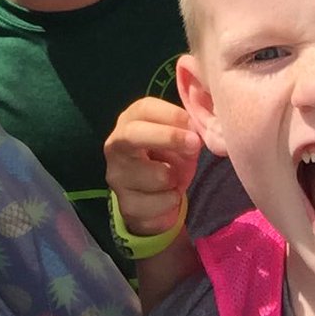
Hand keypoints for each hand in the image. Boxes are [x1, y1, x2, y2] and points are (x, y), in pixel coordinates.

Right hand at [104, 97, 200, 236]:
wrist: (153, 200)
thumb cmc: (167, 158)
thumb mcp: (177, 139)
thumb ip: (184, 129)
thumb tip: (198, 129)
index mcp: (129, 121)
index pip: (144, 109)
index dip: (170, 114)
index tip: (193, 124)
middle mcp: (116, 146)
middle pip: (134, 135)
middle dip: (169, 137)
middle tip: (195, 143)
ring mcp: (117, 177)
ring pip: (158, 175)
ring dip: (177, 178)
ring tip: (173, 178)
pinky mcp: (126, 206)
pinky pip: (163, 202)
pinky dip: (173, 200)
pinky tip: (166, 197)